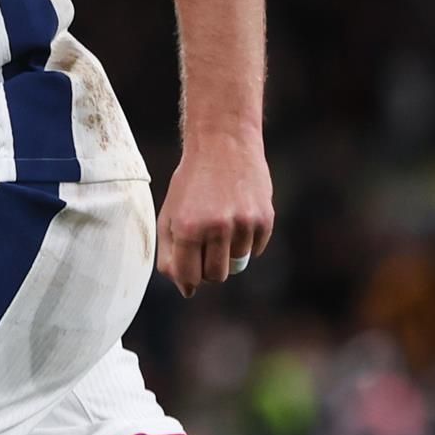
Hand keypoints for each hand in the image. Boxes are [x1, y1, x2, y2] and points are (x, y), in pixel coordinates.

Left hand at [156, 134, 273, 297]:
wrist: (224, 143)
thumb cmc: (191, 182)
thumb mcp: (170, 213)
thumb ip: (170, 254)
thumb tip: (186, 291)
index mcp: (187, 227)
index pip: (189, 277)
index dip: (189, 277)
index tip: (189, 266)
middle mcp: (216, 227)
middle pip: (216, 276)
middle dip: (209, 266)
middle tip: (205, 242)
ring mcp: (243, 224)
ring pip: (237, 264)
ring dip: (228, 250)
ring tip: (221, 221)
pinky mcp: (264, 220)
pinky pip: (256, 250)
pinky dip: (246, 240)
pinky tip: (238, 214)